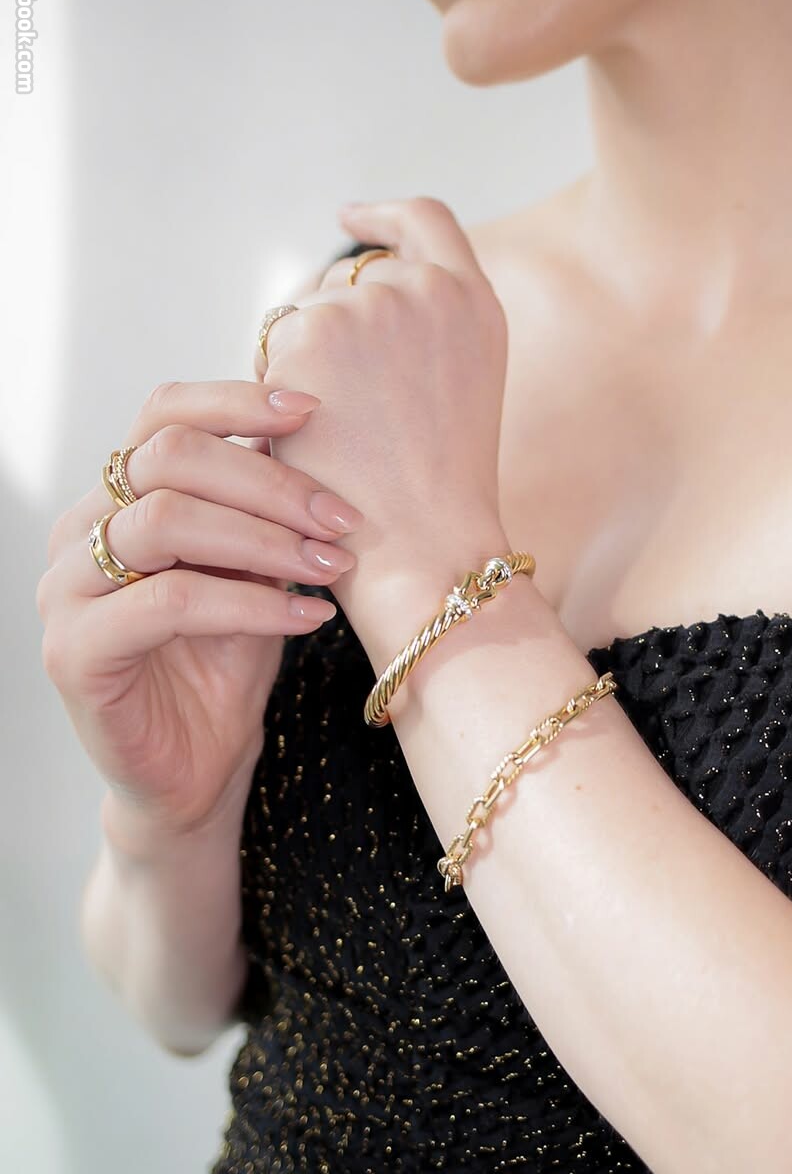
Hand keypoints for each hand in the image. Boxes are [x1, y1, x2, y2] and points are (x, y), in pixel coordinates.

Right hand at [37, 379, 360, 853]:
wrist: (196, 772)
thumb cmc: (225, 665)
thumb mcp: (255, 573)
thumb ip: (266, 511)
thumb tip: (322, 438)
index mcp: (117, 499)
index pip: (163, 416)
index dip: (236, 402)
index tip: (313, 412)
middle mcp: (79, 532)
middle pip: (168, 458)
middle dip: (269, 481)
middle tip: (342, 517)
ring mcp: (67, 590)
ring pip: (165, 521)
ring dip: (264, 539)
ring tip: (332, 566)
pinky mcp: (75, 651)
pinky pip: (170, 602)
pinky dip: (250, 602)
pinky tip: (306, 616)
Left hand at [256, 196, 511, 633]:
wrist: (424, 547)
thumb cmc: (438, 497)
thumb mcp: (458, 394)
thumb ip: (422, 337)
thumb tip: (344, 312)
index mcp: (475, 303)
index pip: (424, 222)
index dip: (382, 216)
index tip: (349, 217)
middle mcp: (427, 289)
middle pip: (349, 278)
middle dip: (332, 329)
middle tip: (342, 412)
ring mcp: (370, 306)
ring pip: (303, 316)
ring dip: (302, 367)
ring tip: (338, 440)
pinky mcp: (312, 334)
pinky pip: (272, 350)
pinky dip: (278, 392)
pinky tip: (311, 439)